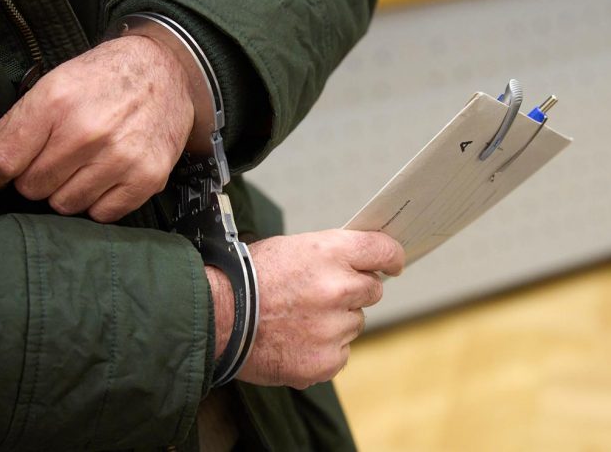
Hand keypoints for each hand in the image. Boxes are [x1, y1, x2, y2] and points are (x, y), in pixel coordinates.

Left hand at [0, 35, 193, 222]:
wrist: (165, 71)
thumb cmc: (104, 78)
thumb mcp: (53, 85)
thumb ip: (12, 124)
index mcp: (56, 103)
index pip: (5, 161)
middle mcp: (88, 133)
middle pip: (33, 188)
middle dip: (35, 179)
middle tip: (51, 162)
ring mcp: (120, 158)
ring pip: (65, 205)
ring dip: (66, 192)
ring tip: (80, 169)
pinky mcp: (146, 178)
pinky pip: (102, 214)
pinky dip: (97, 202)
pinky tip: (103, 179)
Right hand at [208, 229, 404, 389]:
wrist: (216, 316)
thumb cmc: (247, 279)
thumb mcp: (290, 249)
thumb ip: (329, 256)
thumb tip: (358, 265)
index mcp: (329, 253)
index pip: (383, 251)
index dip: (392, 257)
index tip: (394, 265)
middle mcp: (338, 289)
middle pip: (371, 290)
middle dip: (353, 292)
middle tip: (319, 296)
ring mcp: (334, 328)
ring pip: (353, 324)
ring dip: (334, 323)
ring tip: (295, 320)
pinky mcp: (326, 360)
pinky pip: (340, 353)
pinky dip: (322, 350)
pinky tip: (294, 341)